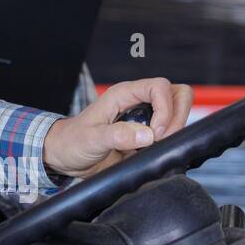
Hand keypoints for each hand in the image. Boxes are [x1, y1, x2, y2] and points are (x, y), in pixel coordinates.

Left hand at [43, 78, 194, 179]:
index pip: (159, 87)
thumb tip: (147, 134)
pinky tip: (154, 152)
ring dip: (176, 129)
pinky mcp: (148, 134)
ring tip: (157, 147)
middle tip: (162, 139)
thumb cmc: (72, 142)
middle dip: (177, 117)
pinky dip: (171, 141)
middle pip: (177, 94)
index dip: (165, 108)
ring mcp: (145, 117)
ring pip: (178, 111)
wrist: (66, 157)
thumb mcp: (90, 139)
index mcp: (123, 95)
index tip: (156, 133)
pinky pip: (171, 131)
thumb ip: (116, 136)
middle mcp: (137, 102)